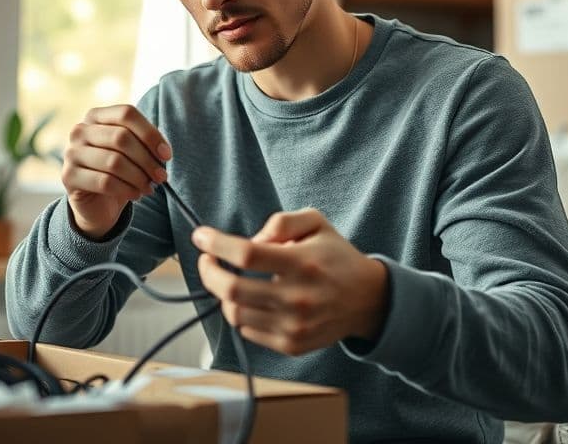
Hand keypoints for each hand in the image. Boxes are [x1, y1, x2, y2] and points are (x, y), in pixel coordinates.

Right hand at [62, 105, 171, 238]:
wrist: (96, 201)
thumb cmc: (119, 170)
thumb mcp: (133, 151)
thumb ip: (145, 143)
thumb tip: (163, 151)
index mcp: (96, 116)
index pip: (126, 113)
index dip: (150, 134)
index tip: (167, 155)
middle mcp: (80, 130)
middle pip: (121, 137)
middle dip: (147, 159)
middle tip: (161, 176)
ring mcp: (71, 152)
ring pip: (114, 162)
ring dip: (138, 177)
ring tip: (149, 187)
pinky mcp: (68, 176)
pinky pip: (104, 182)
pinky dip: (126, 189)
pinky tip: (136, 194)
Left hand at [192, 208, 388, 355]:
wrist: (366, 299)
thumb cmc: (335, 255)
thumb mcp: (316, 222)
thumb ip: (282, 222)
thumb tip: (251, 241)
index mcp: (302, 263)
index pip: (247, 255)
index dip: (217, 244)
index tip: (201, 236)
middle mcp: (297, 298)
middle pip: (232, 289)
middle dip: (208, 271)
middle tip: (206, 259)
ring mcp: (293, 326)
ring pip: (234, 313)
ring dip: (222, 293)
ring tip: (229, 278)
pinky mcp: (291, 345)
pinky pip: (247, 331)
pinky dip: (241, 312)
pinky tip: (251, 298)